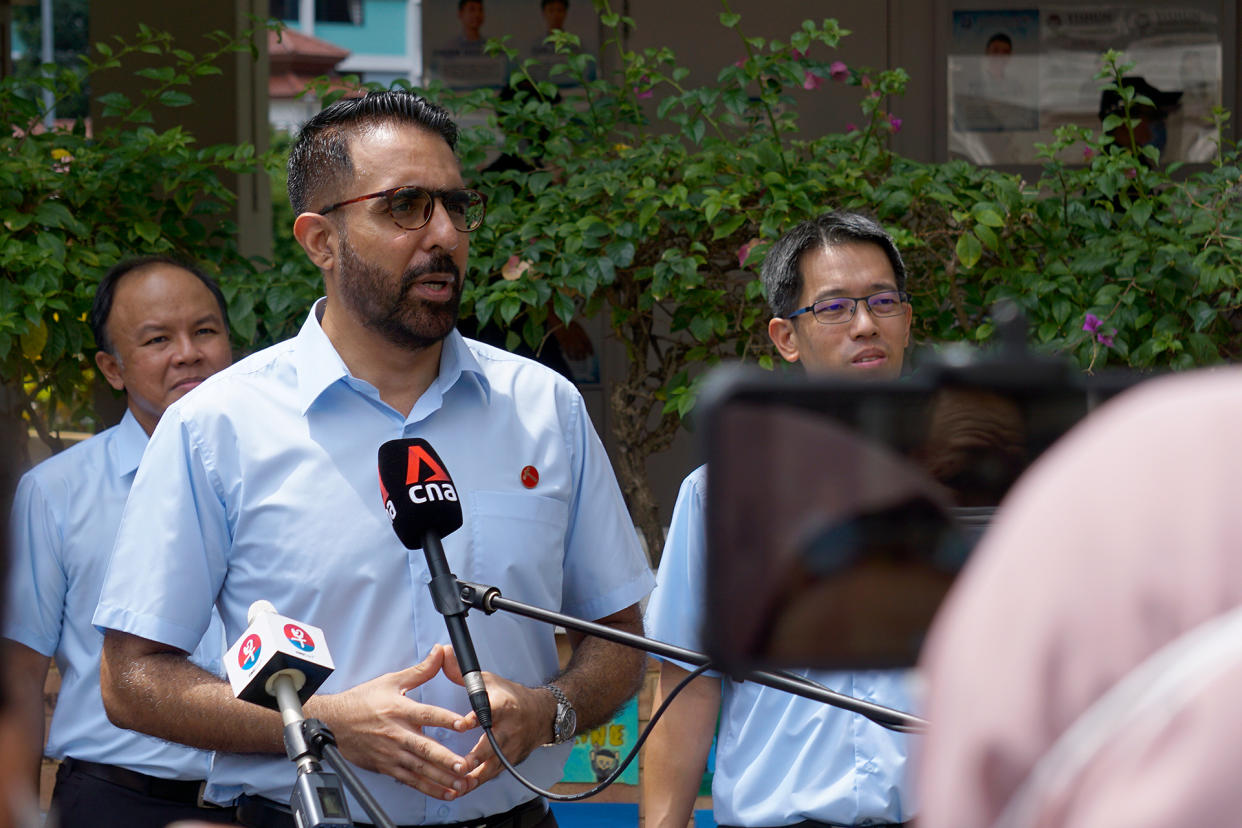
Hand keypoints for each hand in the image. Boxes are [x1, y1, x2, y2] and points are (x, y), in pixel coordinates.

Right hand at [305, 644, 477, 799]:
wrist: (333, 722)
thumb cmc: (362, 701)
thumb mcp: (392, 681)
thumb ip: (421, 670)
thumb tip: (440, 652)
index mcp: (399, 710)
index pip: (427, 714)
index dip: (446, 719)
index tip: (465, 724)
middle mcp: (396, 733)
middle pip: (424, 747)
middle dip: (445, 758)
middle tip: (464, 765)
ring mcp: (391, 753)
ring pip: (420, 768)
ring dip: (441, 778)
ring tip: (461, 783)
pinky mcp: (386, 766)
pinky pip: (410, 780)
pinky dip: (427, 788)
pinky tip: (444, 792)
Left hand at [442, 646, 556, 785]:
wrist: (542, 714)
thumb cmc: (510, 697)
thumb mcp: (488, 680)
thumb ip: (462, 672)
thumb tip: (442, 653)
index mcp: (503, 705)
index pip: (491, 710)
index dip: (476, 717)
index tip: (463, 724)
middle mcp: (508, 728)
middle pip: (493, 744)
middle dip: (476, 756)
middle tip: (459, 765)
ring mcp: (510, 747)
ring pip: (493, 765)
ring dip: (475, 776)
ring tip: (457, 785)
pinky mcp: (510, 761)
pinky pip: (493, 774)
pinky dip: (478, 782)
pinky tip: (462, 789)